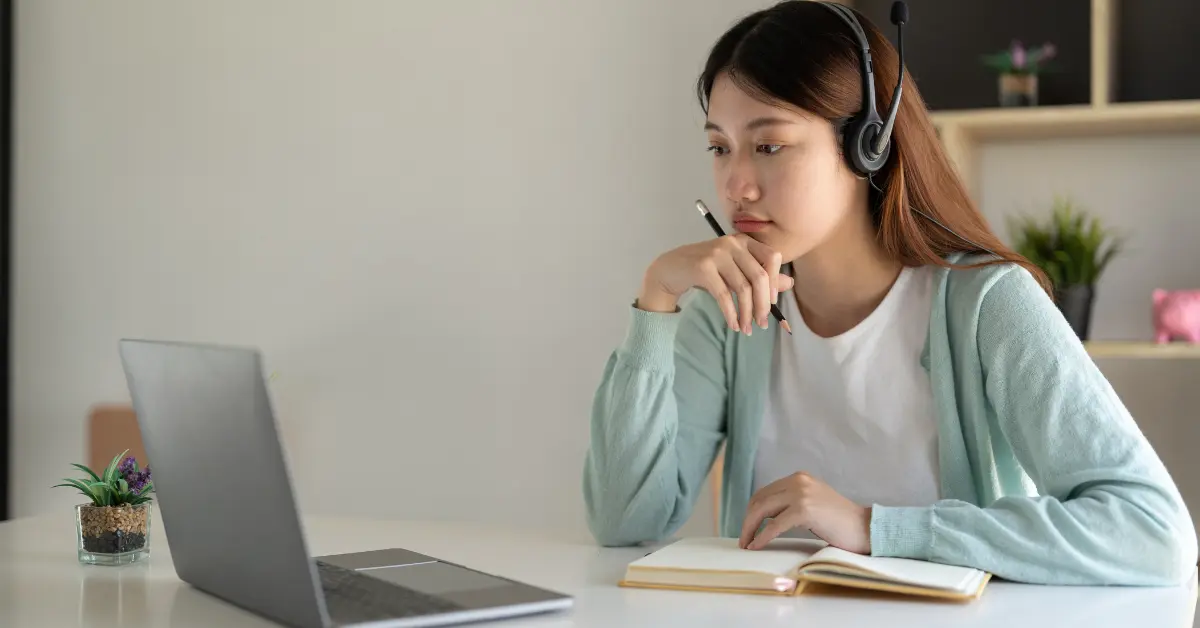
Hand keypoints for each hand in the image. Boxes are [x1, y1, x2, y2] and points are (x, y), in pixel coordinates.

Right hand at [637, 234, 793, 334]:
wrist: (671, 269)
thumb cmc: (706, 271)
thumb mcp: (735, 272)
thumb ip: (760, 276)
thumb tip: (789, 284)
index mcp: (744, 241)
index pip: (772, 257)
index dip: (775, 282)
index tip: (771, 304)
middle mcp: (732, 243)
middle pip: (759, 276)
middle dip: (763, 305)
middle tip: (762, 324)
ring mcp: (717, 253)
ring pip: (743, 288)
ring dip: (747, 313)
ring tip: (747, 329)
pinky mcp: (703, 267)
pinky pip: (724, 295)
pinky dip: (731, 314)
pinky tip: (733, 325)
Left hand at [739, 472, 871, 553]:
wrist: (865, 527)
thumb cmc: (840, 521)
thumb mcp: (812, 502)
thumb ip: (791, 502)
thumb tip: (763, 516)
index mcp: (799, 478)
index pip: (764, 492)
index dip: (752, 511)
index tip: (747, 527)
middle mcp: (798, 481)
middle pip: (760, 500)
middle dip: (747, 521)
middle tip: (743, 539)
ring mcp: (801, 494)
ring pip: (762, 511)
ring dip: (750, 529)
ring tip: (747, 544)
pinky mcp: (804, 510)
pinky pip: (774, 525)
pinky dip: (762, 537)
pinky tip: (756, 546)